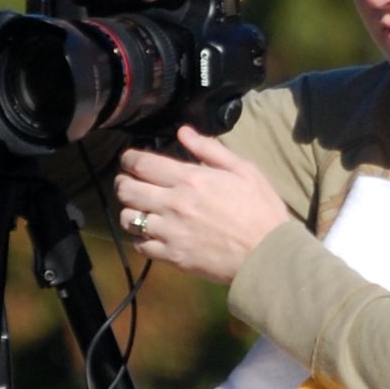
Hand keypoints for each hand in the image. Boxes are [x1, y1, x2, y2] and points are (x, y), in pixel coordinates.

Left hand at [115, 125, 290, 283]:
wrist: (267, 253)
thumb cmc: (260, 209)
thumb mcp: (243, 169)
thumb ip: (210, 149)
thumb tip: (183, 132)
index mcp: (190, 179)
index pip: (142, 164)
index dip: (128, 159)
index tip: (128, 160)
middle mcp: (173, 204)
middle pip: (127, 190)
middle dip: (122, 183)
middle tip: (128, 182)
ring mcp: (169, 232)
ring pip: (128, 219)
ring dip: (129, 211)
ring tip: (138, 210)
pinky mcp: (172, 256)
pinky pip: (140, 246)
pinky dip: (139, 238)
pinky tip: (149, 234)